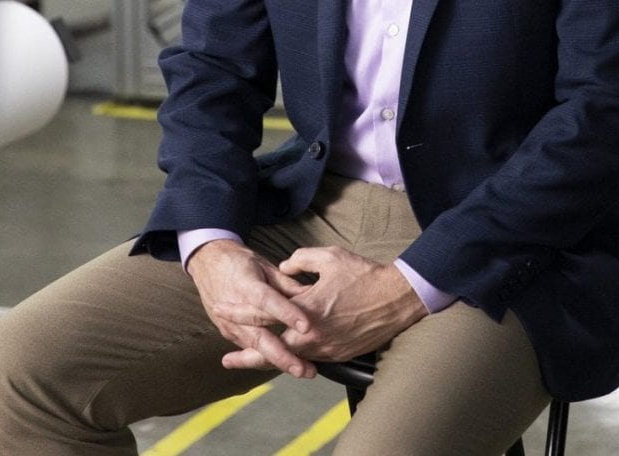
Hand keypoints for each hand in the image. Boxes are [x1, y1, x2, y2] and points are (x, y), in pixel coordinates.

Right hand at [186, 239, 316, 377]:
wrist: (207, 263)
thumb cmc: (239, 261)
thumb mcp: (263, 265)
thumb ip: (287, 283)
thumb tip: (312, 296)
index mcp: (246, 284)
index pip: (267, 301)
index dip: (286, 314)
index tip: (307, 327)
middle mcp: (235, 308)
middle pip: (259, 336)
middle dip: (282, 356)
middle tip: (304, 369)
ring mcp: (229, 324)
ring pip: (255, 348)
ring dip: (279, 362)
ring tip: (303, 371)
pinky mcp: (228, 333)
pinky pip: (250, 348)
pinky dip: (268, 359)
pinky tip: (289, 367)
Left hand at [213, 246, 426, 363]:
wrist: (397, 299)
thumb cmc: (363, 276)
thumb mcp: (329, 257)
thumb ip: (300, 261)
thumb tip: (283, 269)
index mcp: (305, 309)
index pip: (263, 313)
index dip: (239, 313)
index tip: (221, 310)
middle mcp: (312, 335)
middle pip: (272, 350)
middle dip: (247, 356)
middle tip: (227, 360)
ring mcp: (326, 349)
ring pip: (291, 359)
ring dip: (270, 360)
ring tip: (251, 361)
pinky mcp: (339, 355)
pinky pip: (310, 359)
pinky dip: (295, 359)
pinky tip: (286, 357)